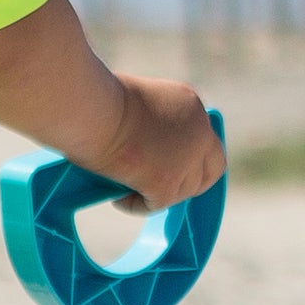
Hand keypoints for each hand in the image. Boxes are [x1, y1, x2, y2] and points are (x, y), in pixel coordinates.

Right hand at [107, 77, 225, 212]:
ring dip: (159, 195)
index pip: (203, 138)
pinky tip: (118, 200)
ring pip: (183, 192)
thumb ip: (150, 119)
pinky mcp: (168, 185)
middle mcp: (199, 132)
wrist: (92, 110)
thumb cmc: (98, 99)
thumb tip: (139, 140)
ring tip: (129, 192)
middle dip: (192, 182)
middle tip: (164, 188)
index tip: (170, 163)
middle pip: (212, 169)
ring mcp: (187, 160)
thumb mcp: (136, 100)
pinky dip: (136, 205)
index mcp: (190, 105)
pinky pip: (155, 205)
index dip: (190, 155)